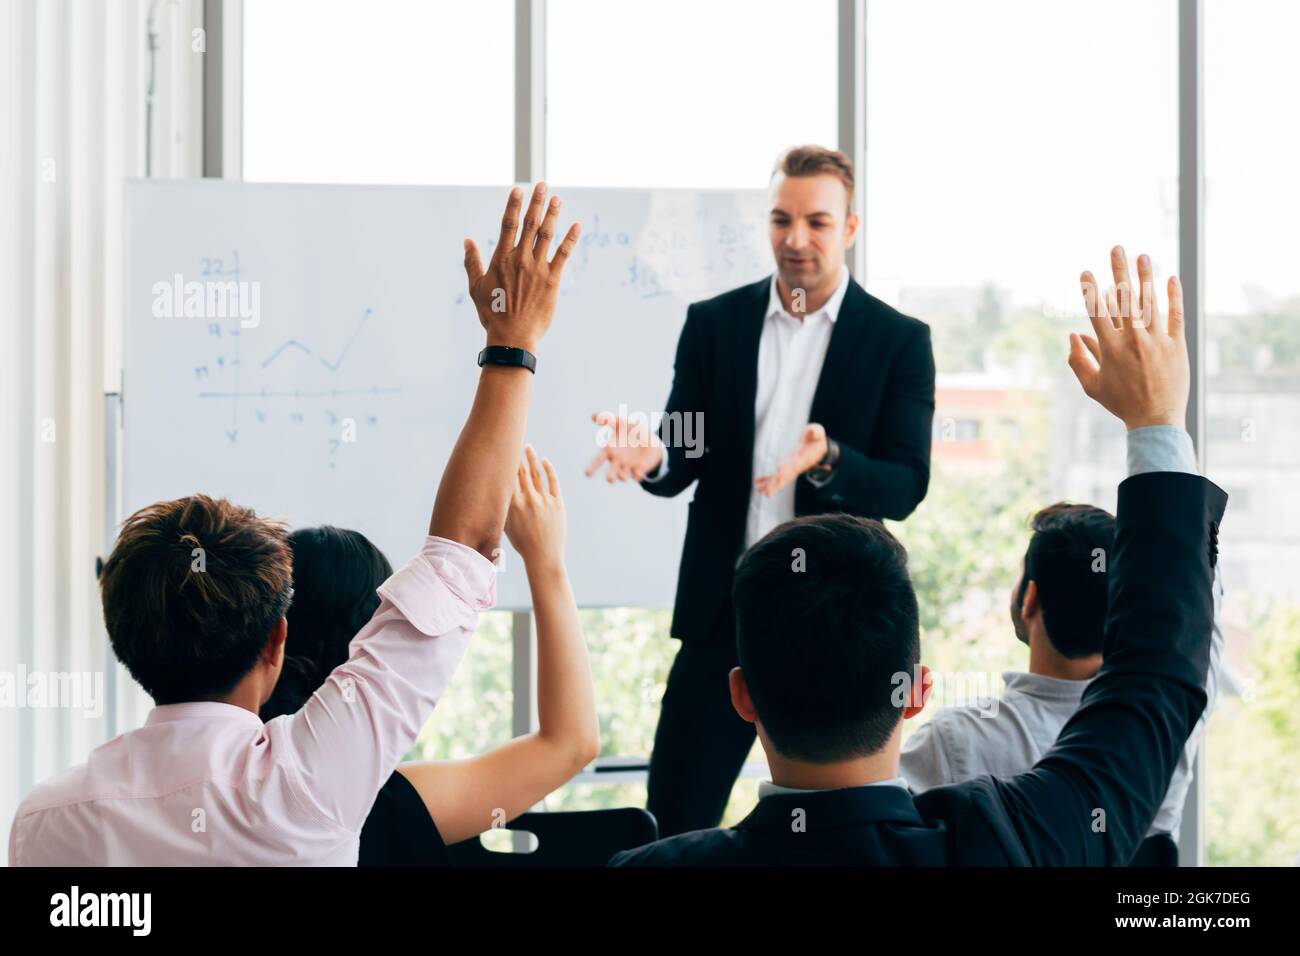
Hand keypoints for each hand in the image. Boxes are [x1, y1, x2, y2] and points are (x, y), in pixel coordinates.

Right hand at [463, 183, 580, 352]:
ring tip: (557, 199)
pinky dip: (570, 239)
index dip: (514, 206)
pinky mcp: (552, 281)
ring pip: (546, 235)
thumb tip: (467, 241)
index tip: (519, 190)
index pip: (508, 225)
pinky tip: (576, 226)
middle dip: (536, 203)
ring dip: (553, 215)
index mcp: (501, 259)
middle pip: (530, 224)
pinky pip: (563, 255)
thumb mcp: (476, 287)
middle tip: (543, 185)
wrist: (512, 337)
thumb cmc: (492, 314)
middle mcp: (520, 260)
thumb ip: (472, 262)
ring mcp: (537, 269)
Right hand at [505, 445, 565, 568]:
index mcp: (512, 505)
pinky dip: (548, 469)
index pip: (507, 478)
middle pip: (520, 471)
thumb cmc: (522, 543)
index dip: (505, 462)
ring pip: (536, 473)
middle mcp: (527, 499)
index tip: (502, 449)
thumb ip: (503, 507)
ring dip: (531, 458)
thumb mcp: (507, 525)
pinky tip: (545, 461)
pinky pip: (552, 481)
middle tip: (513, 441)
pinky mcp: (557, 503)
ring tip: (528, 447)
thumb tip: (496, 492)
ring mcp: (543, 500)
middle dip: (516, 455)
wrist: (543, 557)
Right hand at [585, 412, 664, 481]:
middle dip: (610, 476)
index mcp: (609, 451)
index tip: (586, 474)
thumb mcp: (620, 422)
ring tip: (623, 477)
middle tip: (610, 479)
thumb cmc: (630, 430)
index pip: (598, 460)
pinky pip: (637, 475)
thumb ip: (607, 419)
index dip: (592, 467)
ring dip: (623, 477)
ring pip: (623, 476)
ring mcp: (628, 467)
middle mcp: (617, 461)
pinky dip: (637, 475)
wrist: (650, 438)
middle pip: (611, 472)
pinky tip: (638, 472)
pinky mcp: (639, 470)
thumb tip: (592, 415)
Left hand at [754, 423, 827, 496]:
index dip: (787, 470)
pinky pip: (776, 474)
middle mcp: (797, 465)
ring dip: (770, 485)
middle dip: (777, 483)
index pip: (795, 466)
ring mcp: (791, 467)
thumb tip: (813, 432)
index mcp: (804, 458)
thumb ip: (815, 432)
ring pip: (780, 478)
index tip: (778, 473)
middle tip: (767, 493)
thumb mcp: (818, 432)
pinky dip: (766, 478)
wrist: (819, 446)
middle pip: (786, 476)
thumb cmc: (817, 438)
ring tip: (759, 491)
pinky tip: (757, 481)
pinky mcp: (787, 466)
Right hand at [1069, 246, 1188, 429]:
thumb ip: (1079, 360)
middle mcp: (1132, 340)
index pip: (1097, 311)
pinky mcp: (1176, 345)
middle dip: (1119, 270)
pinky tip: (1171, 278)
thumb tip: (1072, 336)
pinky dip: (1174, 296)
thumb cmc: (1121, 403)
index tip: (1085, 272)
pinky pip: (1176, 315)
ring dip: (1146, 276)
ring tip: (1143, 255)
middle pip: (1124, 298)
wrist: (1155, 420)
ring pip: (1150, 302)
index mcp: (1110, 349)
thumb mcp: (1092, 386)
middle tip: (1117, 248)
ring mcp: (1156, 341)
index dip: (1090, 289)